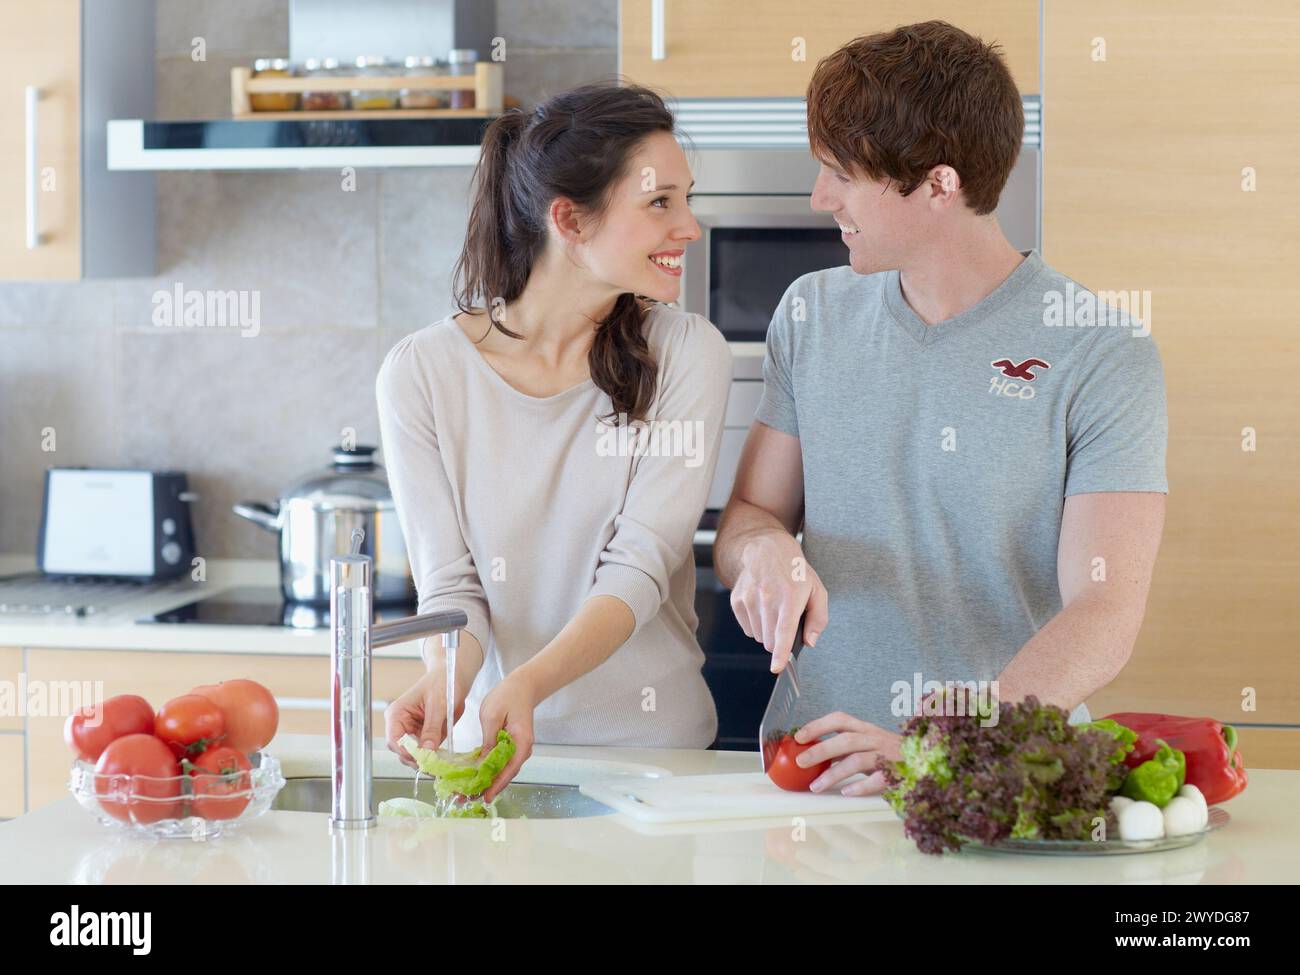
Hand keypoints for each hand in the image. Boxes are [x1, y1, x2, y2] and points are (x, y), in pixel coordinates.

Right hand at [383, 642, 472, 770]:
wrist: (453, 677)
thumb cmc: (442, 683)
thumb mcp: (438, 706)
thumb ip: (431, 729)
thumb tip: (426, 751)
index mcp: (397, 714)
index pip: (394, 740)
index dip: (406, 752)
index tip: (421, 759)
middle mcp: (401, 725)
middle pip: (401, 752)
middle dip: (416, 760)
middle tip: (433, 765)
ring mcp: (413, 732)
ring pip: (413, 756)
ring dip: (425, 761)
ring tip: (439, 765)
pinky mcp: (424, 736)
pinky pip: (425, 753)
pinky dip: (432, 758)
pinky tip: (442, 760)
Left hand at [477, 669, 537, 802]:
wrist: (522, 686)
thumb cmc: (508, 696)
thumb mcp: (492, 716)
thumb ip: (488, 741)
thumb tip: (481, 764)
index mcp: (522, 742)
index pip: (509, 769)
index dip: (496, 784)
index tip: (484, 796)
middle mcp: (522, 750)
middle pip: (505, 775)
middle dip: (486, 788)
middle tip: (465, 798)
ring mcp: (517, 749)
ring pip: (502, 772)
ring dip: (485, 782)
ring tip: (465, 792)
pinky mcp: (511, 747)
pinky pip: (500, 764)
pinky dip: (488, 772)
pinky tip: (473, 777)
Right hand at [729, 532, 828, 671]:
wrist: (765, 549)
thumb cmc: (794, 571)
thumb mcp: (817, 590)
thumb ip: (818, 618)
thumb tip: (810, 641)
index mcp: (791, 596)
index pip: (784, 630)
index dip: (781, 653)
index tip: (777, 668)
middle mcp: (767, 597)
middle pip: (771, 640)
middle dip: (780, 640)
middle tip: (785, 621)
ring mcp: (749, 599)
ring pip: (759, 636)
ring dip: (768, 632)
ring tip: (774, 610)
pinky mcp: (737, 601)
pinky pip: (748, 629)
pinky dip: (757, 625)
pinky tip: (762, 608)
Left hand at [794, 712, 901, 795]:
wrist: (927, 761)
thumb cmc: (889, 754)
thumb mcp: (867, 744)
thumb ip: (844, 748)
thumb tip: (811, 756)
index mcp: (865, 729)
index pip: (839, 719)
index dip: (818, 725)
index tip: (799, 736)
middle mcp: (875, 739)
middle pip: (845, 740)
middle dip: (821, 750)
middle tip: (800, 762)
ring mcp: (887, 756)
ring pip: (858, 760)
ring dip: (834, 773)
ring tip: (816, 786)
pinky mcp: (897, 773)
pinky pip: (878, 779)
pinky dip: (862, 786)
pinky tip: (847, 792)